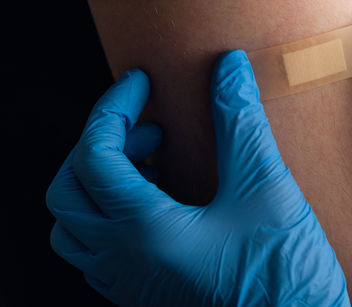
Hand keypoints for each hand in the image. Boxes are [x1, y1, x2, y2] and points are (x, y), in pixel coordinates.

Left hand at [46, 51, 348, 306]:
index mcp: (143, 231)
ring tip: (150, 164)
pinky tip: (159, 202)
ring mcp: (130, 285)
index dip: (113, 108)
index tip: (141, 83)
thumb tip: (228, 68)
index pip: (94, 155)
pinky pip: (98, 253)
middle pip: (68, 191)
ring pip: (75, 228)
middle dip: (99, 145)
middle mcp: (123, 262)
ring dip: (99, 184)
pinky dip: (111, 215)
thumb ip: (240, 122)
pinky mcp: (145, 298)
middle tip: (147, 127)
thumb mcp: (266, 189)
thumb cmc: (284, 277)